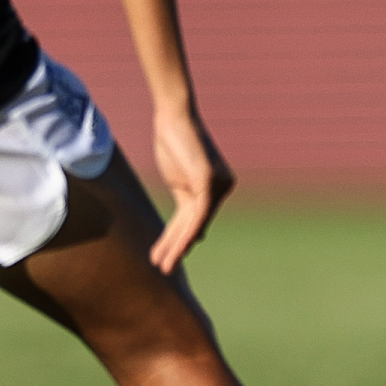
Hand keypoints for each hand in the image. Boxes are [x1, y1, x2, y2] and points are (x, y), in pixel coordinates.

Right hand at [146, 103, 236, 274]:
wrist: (173, 116)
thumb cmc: (174, 142)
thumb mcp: (181, 178)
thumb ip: (188, 202)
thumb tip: (197, 235)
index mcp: (219, 186)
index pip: (196, 219)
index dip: (178, 238)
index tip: (164, 255)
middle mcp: (223, 187)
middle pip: (196, 225)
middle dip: (177, 247)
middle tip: (163, 269)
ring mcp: (218, 186)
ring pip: (195, 225)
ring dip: (177, 248)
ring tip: (162, 266)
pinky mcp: (208, 183)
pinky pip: (196, 217)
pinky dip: (183, 236)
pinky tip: (172, 251)